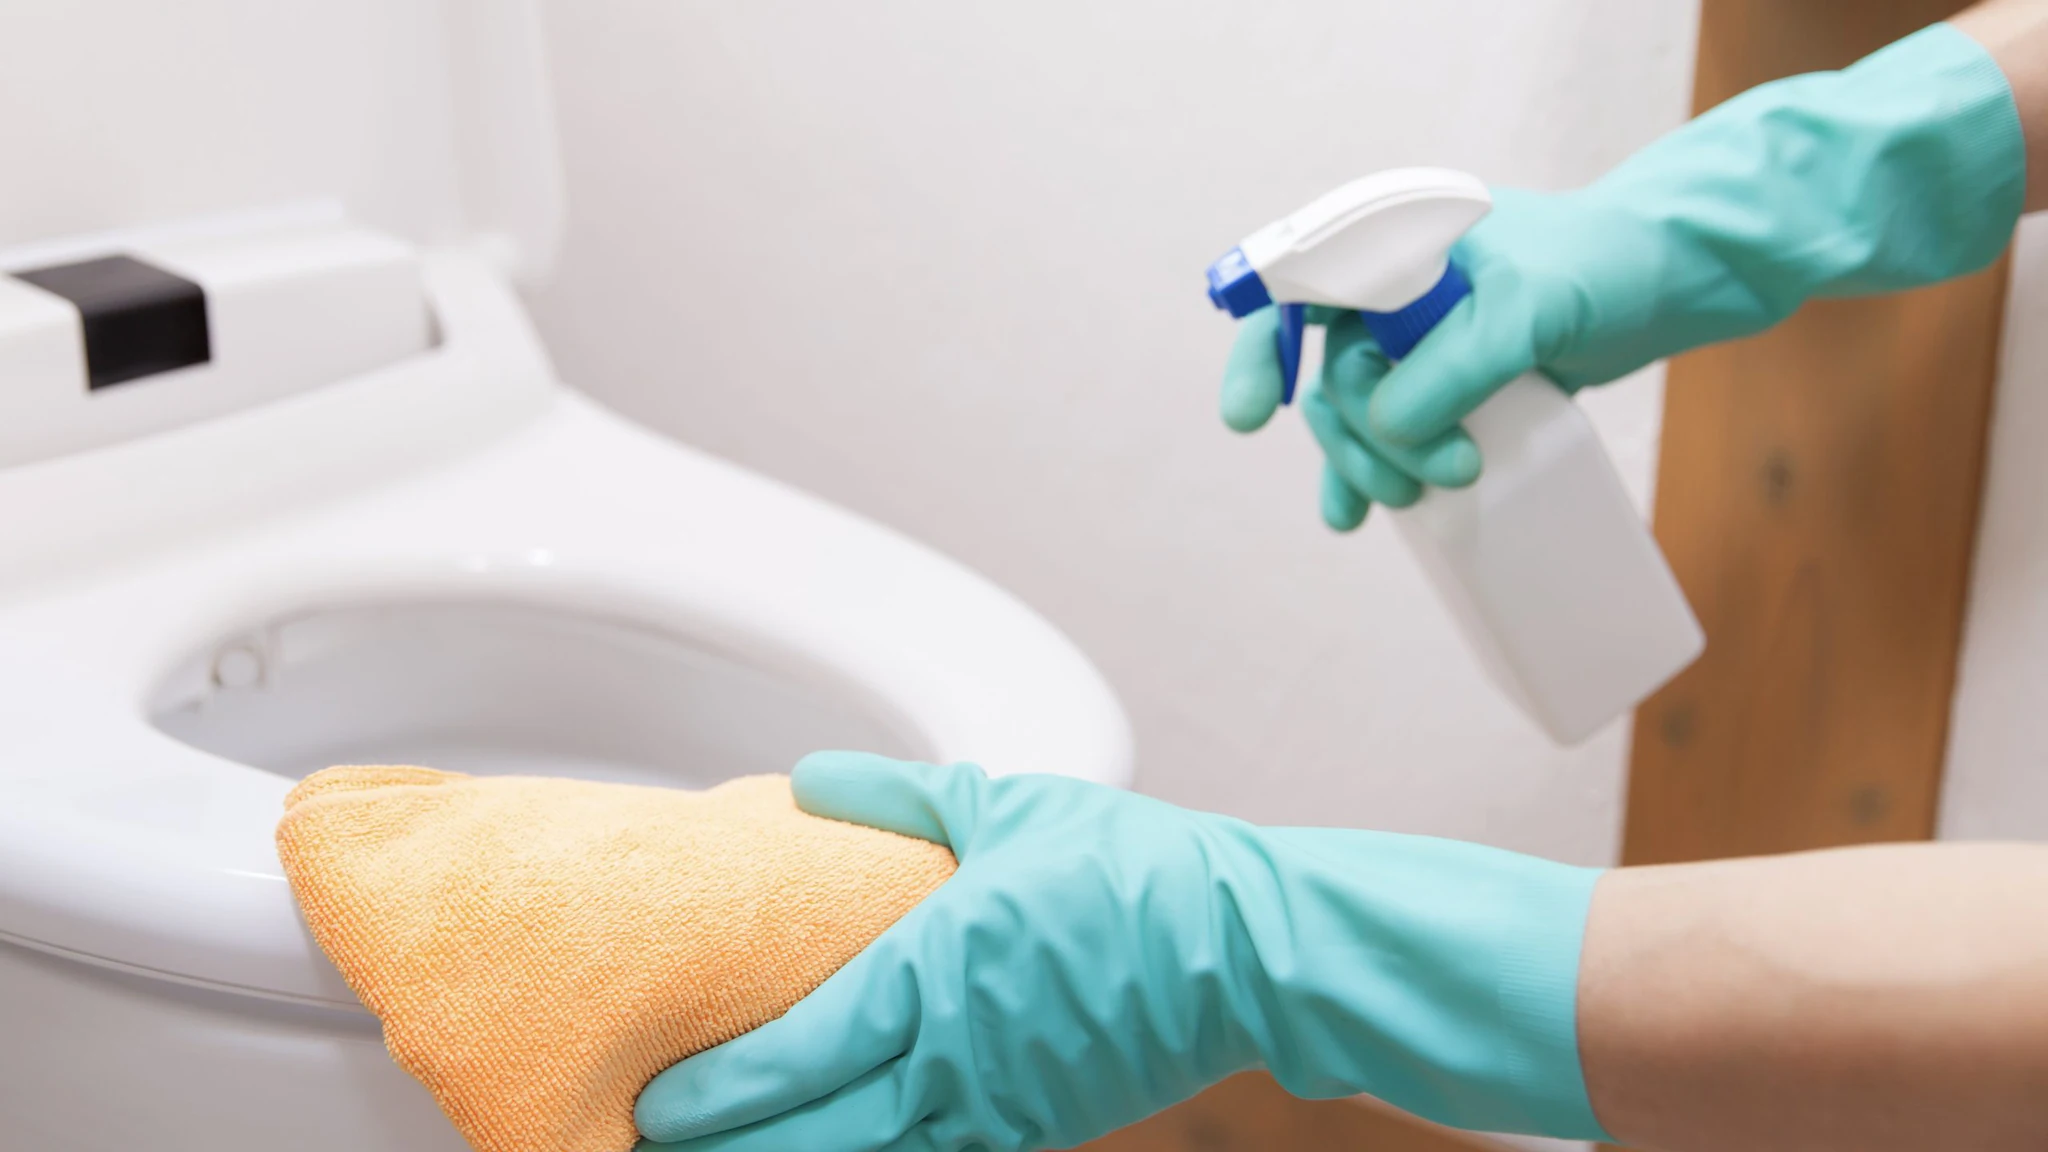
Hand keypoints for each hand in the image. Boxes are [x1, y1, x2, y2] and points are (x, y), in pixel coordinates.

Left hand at [634, 752, 1606, 1150]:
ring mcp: (999, 1107)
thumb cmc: (1132, 868)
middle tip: (663, 1144)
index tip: (655, 1101)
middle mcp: (954, 1058)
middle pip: (815, 1134)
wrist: (1246, 947)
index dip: (718, 1092)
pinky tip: (851, 1143)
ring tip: (742, 1150)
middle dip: (733, 1147)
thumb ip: (895, 793)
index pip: (796, 1054)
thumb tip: (804, 777)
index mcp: (934, 974)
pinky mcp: (1040, 1128)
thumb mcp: (1006, 805)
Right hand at [1223, 21, 2023, 530]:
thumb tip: (1385, 427)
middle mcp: (1395, 283)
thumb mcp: (1534, 310)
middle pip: (1328, 370)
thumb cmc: (1614, 265)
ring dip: (1369, 462)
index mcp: (1396, 237)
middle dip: (1357, 434)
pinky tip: (1361, 518)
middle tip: (1423, 480)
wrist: (1686, 275)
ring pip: (1358, 410)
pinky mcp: (1455, 381)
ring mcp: (1423, 337)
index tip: (1253, 416)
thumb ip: (1458, 364)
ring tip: (1406, 505)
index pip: (1295, 286)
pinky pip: (1394, 432)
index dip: (1258, 349)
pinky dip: (1376, 474)